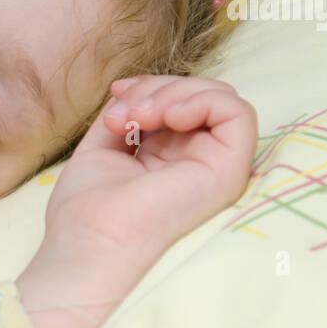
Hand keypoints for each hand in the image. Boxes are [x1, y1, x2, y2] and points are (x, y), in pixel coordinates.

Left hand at [41, 75, 257, 257]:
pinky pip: (238, 112)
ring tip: (141, 117)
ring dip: (174, 92)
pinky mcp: (230, 171)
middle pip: (197, 93)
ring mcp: (215, 167)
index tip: (116, 94)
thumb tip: (131, 86)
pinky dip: (202, 100)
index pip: (176, 99)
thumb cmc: (87, 210)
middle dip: (156, 87)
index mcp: (166, 156)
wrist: (90, 241)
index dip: (148, 85)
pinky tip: (169, 118)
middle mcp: (195, 161)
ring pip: (219, 97)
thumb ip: (125, 111)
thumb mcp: (102, 145)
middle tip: (124, 114)